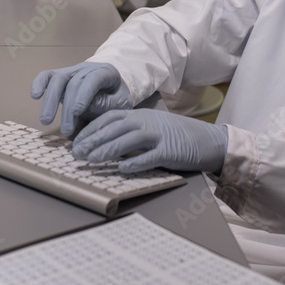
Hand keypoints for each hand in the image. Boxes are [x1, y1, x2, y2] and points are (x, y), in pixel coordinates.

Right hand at [32, 62, 133, 136]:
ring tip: (46, 121)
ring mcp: (72, 70)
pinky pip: (47, 75)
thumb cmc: (117, 97)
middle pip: (73, 83)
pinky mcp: (60, 75)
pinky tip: (34, 95)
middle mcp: (87, 68)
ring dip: (50, 100)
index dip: (83, 94)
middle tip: (65, 130)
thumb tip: (90, 105)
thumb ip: (109, 104)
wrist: (112, 86)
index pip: (93, 79)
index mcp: (106, 72)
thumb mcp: (122, 102)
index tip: (76, 112)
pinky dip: (39, 83)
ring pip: (57, 79)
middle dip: (67, 108)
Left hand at [71, 109, 228, 173]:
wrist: (208, 140)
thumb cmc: (176, 136)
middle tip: (76, 154)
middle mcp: (147, 122)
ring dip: (108, 150)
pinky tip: (121, 169)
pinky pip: (150, 156)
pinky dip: (135, 162)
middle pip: (115, 128)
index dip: (91, 129)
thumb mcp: (150, 128)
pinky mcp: (170, 151)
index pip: (109, 118)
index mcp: (140, 115)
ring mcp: (159, 136)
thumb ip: (130, 133)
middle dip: (93, 140)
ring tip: (91, 160)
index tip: (76, 141)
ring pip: (128, 140)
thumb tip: (103, 144)